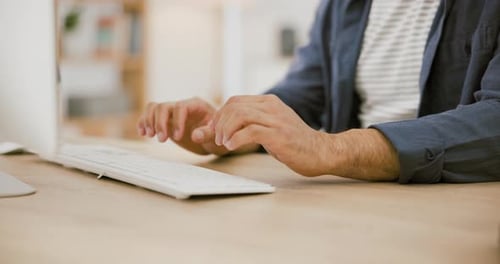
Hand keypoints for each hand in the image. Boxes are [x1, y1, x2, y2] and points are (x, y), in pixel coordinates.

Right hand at [137, 97, 228, 154]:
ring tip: (150, 135)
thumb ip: (207, 133)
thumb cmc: (217, 134)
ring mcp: (172, 113)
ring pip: (154, 108)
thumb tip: (194, 135)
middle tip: (162, 140)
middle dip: (160, 123)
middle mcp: (182, 106)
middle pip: (164, 106)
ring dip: (149, 121)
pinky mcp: (165, 121)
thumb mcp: (216, 135)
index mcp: (196, 105)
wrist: (213, 137)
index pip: (181, 107)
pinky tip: (142, 133)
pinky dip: (144, 122)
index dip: (177, 121)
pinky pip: (150, 115)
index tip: (178, 137)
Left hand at [211, 94, 399, 179]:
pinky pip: (249, 131)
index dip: (220, 115)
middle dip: (219, 123)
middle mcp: (271, 107)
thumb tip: (227, 126)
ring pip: (239, 116)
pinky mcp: (278, 135)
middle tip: (218, 139)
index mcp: (269, 102)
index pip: (235, 100)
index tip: (215, 130)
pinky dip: (235, 139)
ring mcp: (275, 120)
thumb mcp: (272, 126)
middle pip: (234, 106)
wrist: (321, 152)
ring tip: (224, 143)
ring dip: (225, 130)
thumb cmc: (295, 142)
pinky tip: (232, 147)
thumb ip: (253, 122)